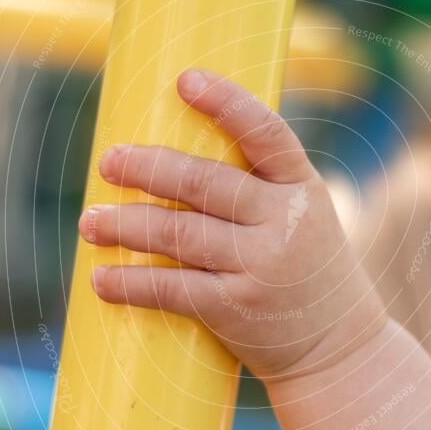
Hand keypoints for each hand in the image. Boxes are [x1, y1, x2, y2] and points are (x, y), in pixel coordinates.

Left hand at [80, 69, 386, 380]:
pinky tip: (102, 278)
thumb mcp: (307, 218)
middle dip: (148, 169)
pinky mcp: (236, 309)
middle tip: (107, 161)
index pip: (266, 134)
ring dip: (125, 225)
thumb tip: (181, 162)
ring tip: (89, 222)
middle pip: (204, 182)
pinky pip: (172, 289)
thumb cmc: (311, 274)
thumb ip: (262, 190)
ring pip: (178, 233)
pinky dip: (131, 282)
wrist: (341, 349)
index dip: (226, 103)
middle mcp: (285, 222)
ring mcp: (261, 266)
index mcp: (304, 188)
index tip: (185, 80)